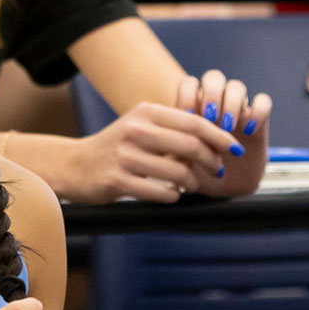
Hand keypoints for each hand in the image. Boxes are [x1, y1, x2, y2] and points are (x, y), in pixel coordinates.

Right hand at [67, 99, 249, 203]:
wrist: (73, 165)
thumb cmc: (115, 147)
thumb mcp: (139, 126)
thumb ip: (171, 127)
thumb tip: (216, 137)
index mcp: (145, 113)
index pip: (193, 122)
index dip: (219, 136)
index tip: (235, 148)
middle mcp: (135, 131)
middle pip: (190, 146)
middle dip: (212, 161)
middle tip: (218, 171)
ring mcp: (124, 156)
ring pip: (178, 173)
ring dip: (192, 183)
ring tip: (192, 185)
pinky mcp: (117, 181)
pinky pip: (159, 193)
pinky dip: (172, 197)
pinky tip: (172, 195)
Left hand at [175, 71, 270, 197]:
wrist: (225, 186)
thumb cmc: (197, 172)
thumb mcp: (181, 163)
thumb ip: (174, 148)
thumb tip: (166, 139)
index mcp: (194, 107)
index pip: (189, 84)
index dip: (188, 95)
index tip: (187, 117)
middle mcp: (216, 104)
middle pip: (214, 78)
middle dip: (211, 94)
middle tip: (209, 117)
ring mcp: (238, 110)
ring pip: (237, 86)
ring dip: (231, 103)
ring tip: (227, 127)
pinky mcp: (259, 119)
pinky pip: (263, 102)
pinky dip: (258, 112)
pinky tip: (249, 131)